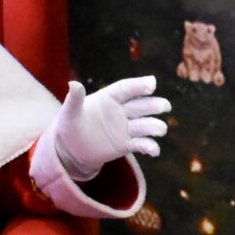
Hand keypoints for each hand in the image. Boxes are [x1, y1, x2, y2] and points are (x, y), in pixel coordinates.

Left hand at [51, 76, 170, 178]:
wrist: (72, 147)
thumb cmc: (70, 124)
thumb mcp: (69, 113)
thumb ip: (74, 99)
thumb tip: (73, 84)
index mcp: (109, 97)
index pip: (126, 89)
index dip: (139, 86)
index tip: (152, 84)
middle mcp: (121, 110)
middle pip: (141, 106)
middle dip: (154, 105)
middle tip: (165, 106)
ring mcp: (126, 127)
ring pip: (145, 125)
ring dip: (155, 126)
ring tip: (161, 129)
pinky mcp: (127, 144)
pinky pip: (141, 144)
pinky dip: (149, 147)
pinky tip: (153, 151)